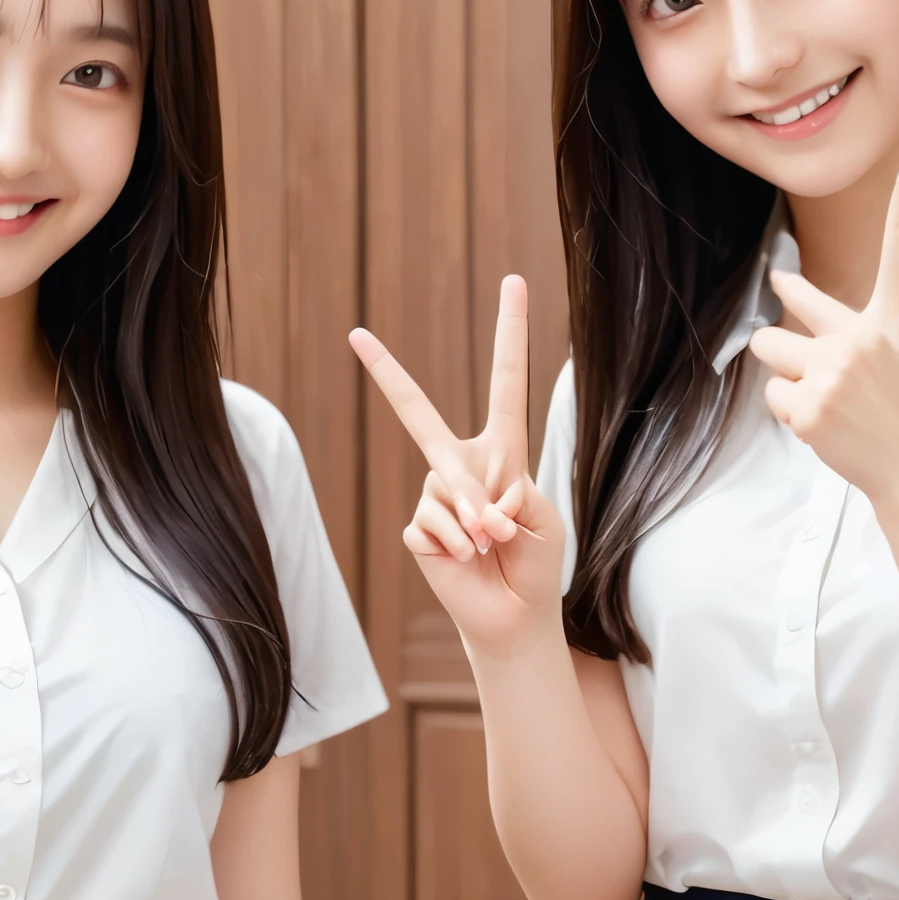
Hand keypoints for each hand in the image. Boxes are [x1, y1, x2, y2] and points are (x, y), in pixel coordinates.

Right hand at [350, 276, 565, 658]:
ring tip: (491, 547)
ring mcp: (433, 497)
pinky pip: (430, 526)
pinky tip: (466, 561)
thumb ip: (514, 498)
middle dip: (385, 374)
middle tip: (357, 335)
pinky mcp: (417, 531)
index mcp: (501, 452)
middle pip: (416, 412)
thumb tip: (474, 498)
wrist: (514, 616)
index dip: (510, 333)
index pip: (506, 384)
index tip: (513, 282)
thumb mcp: (541, 522)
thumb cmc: (535, 564)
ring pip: (445, 490)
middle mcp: (459, 466)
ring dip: (475, 523)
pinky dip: (455, 546)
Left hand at [748, 155, 898, 512]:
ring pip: (767, 351)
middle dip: (780, 332)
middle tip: (807, 356)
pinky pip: (773, 396)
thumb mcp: (893, 359)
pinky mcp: (810, 406)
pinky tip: (826, 426)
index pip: (898, 256)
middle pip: (787, 307)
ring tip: (824, 402)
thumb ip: (845, 334)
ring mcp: (833, 371)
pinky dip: (791, 413)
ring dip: (783, 377)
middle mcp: (861, 338)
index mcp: (890, 322)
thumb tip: (779, 329)